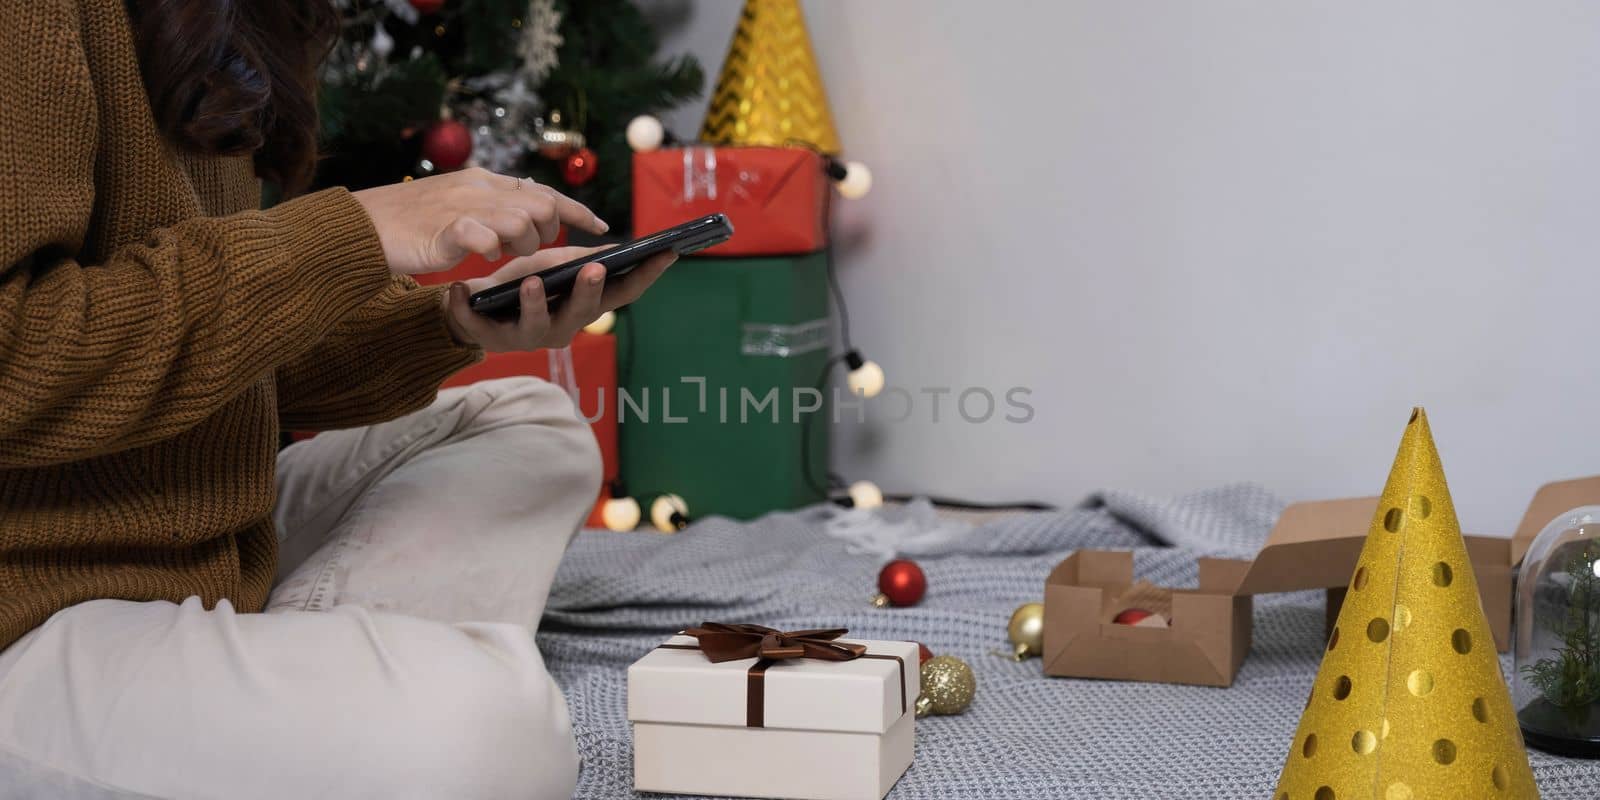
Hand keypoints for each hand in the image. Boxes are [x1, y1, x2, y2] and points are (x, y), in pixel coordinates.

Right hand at [352, 168, 607, 274]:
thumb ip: (493, 206)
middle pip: (541, 206)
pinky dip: (493, 251)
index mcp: (483, 181)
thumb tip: (531, 215)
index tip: (602, 226)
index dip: (576, 210)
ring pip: (523, 220)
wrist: (361, 226)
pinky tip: (482, 257)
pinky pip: (487, 238)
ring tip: (502, 254)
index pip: (543, 190)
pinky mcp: (446, 230)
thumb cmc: (410, 223)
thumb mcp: (459, 205)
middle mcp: (478, 188)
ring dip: (522, 244)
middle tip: (528, 250)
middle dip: (547, 234)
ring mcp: (463, 207)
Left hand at [439, 245, 677, 351]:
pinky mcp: (489, 338)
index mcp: (583, 307)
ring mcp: (527, 337)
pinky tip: (460, 288)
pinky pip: (479, 325)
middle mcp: (562, 328)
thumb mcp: (554, 266)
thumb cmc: (523, 285)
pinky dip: (468, 307)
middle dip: (589, 292)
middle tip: (595, 269)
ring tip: (531, 281)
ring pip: (536, 325)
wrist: (474, 306)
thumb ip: (583, 260)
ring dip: (535, 303)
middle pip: (582, 314)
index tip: (668, 252)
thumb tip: (619, 249)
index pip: (623, 293)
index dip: (647, 275)